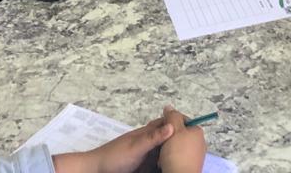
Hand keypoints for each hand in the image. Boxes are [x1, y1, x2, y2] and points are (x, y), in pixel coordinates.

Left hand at [52, 114, 180, 172]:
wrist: (96, 170)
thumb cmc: (115, 157)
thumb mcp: (136, 148)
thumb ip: (153, 138)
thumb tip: (172, 125)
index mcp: (146, 133)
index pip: (166, 123)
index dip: (178, 123)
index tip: (192, 128)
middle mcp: (147, 142)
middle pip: (167, 138)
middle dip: (178, 141)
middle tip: (193, 147)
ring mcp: (144, 154)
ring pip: (163, 152)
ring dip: (172, 154)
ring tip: (186, 159)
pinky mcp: (142, 166)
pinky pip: (157, 164)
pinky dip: (164, 165)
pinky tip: (170, 168)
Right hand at [156, 106, 205, 172]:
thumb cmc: (177, 155)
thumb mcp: (173, 130)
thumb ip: (172, 117)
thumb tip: (169, 107)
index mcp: (197, 131)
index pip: (182, 120)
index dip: (170, 122)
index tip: (161, 128)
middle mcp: (199, 142)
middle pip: (179, 134)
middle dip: (167, 138)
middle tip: (160, 143)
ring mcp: (195, 155)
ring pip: (176, 147)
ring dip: (167, 150)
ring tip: (161, 155)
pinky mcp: (190, 166)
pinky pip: (177, 159)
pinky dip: (170, 159)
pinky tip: (164, 162)